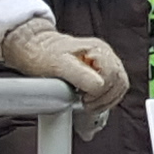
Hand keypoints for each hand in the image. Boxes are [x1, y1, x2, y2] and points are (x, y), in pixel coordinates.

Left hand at [0, 21, 129, 114]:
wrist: (33, 49)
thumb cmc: (43, 55)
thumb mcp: (59, 65)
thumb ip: (80, 75)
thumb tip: (99, 86)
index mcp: (98, 50)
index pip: (113, 76)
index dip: (100, 92)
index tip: (84, 99)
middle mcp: (105, 54)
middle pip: (120, 81)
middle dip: (105, 98)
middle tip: (86, 105)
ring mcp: (105, 62)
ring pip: (119, 86)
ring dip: (107, 100)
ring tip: (88, 105)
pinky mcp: (102, 70)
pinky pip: (114, 87)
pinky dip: (105, 98)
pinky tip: (92, 101)